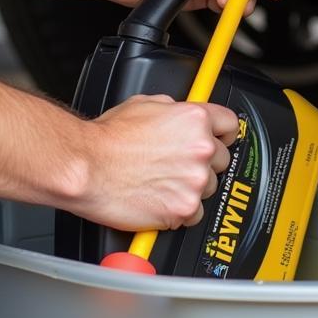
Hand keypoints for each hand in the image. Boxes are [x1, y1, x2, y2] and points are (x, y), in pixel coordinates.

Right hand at [68, 94, 238, 230]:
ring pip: (209, 187)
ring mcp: (195, 180)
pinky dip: (180, 210)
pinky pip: (194, 213)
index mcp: (194, 119)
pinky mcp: (184, 208)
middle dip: (202, 162)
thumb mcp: (144, 104)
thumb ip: (173, 110)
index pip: (230, 125)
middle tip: (175, 164)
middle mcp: (200, 149)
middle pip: (221, 159)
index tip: (218, 139)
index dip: (222, 133)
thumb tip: (180, 115)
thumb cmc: (107, 139)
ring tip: (161, 181)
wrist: (86, 167)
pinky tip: (160, 199)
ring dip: (191, 186)